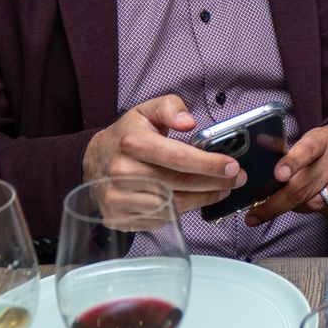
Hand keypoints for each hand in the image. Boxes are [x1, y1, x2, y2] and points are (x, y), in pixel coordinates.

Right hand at [81, 94, 243, 215]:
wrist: (91, 162)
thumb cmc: (127, 136)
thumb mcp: (146, 111)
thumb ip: (170, 107)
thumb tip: (188, 122)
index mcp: (132, 143)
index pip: (178, 157)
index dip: (209, 164)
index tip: (232, 166)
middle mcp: (122, 173)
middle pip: (179, 184)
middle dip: (214, 183)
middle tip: (236, 179)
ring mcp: (118, 198)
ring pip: (172, 205)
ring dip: (203, 199)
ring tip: (221, 190)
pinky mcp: (118, 218)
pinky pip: (159, 220)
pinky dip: (181, 211)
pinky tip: (194, 200)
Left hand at [243, 123, 327, 224]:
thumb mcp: (312, 139)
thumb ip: (291, 154)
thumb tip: (262, 176)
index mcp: (324, 139)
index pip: (306, 150)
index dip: (291, 163)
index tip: (278, 175)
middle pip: (304, 188)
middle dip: (275, 205)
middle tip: (256, 215)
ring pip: (315, 204)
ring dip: (298, 207)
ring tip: (292, 201)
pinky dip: (318, 208)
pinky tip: (316, 198)